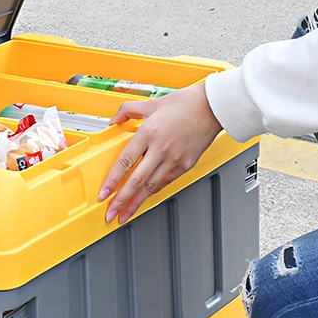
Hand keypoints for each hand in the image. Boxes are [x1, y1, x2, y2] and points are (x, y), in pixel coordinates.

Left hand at [99, 83, 221, 223]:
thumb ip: (128, 110)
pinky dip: (153, 192)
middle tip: (111, 213)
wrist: (213, 107)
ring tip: (125, 214)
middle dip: (121, 201)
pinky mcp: (186, 165)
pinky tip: (145, 199)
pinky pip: (165, 182)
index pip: (125, 162)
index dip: (112, 181)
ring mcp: (174, 159)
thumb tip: (114, 119)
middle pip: (136, 181)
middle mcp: (160, 149)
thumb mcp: (152, 103)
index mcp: (149, 133)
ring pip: (151, 186)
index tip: (104, 193)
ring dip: (136, 202)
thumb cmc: (186, 103)